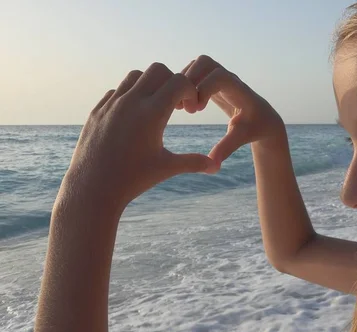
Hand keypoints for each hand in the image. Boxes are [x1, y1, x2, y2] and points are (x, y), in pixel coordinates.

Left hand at [64, 62, 216, 208]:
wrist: (92, 188)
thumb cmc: (133, 179)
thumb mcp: (167, 168)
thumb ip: (194, 162)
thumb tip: (216, 167)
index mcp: (152, 114)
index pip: (179, 82)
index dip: (191, 91)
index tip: (191, 108)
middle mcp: (131, 102)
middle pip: (158, 70)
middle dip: (172, 82)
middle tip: (176, 104)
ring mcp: (112, 104)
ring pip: (136, 75)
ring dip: (150, 85)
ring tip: (156, 107)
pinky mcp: (98, 110)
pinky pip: (118, 90)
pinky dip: (131, 96)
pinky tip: (135, 117)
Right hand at [176, 55, 284, 167]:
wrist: (263, 119)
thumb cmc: (254, 129)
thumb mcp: (240, 138)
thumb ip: (226, 148)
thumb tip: (212, 164)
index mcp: (240, 91)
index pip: (219, 77)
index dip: (204, 89)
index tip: (197, 110)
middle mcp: (230, 79)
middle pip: (205, 62)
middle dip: (190, 79)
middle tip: (187, 107)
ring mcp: (220, 78)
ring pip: (197, 64)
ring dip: (184, 81)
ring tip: (180, 107)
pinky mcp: (212, 81)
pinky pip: (194, 72)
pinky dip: (183, 83)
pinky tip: (181, 105)